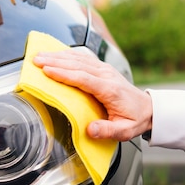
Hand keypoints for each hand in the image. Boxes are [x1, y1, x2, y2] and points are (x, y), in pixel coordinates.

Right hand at [33, 50, 151, 141]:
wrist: (148, 108)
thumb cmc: (134, 120)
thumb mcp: (124, 131)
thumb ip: (107, 130)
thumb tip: (90, 130)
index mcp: (109, 90)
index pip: (83, 78)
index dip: (64, 74)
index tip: (46, 71)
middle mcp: (106, 75)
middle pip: (77, 65)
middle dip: (55, 62)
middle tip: (36, 60)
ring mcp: (104, 69)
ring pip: (78, 59)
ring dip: (58, 56)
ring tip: (39, 55)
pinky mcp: (101, 68)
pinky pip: (82, 58)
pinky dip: (67, 54)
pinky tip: (55, 53)